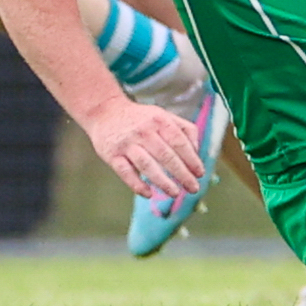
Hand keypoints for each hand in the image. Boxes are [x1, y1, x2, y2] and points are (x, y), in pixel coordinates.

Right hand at [82, 96, 203, 201]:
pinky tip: (148, 194)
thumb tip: (196, 151)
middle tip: (193, 188)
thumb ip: (184, 130)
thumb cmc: (142, 119)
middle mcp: (144, 131)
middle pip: (166, 155)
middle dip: (182, 174)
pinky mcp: (112, 155)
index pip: (179, 142)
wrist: (106, 112)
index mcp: (160, 121)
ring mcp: (127, 144)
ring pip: (147, 165)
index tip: (200, 173)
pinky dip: (137, 184)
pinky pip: (125, 172)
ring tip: (175, 193)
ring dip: (162, 181)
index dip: (191, 159)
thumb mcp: (165, 116)